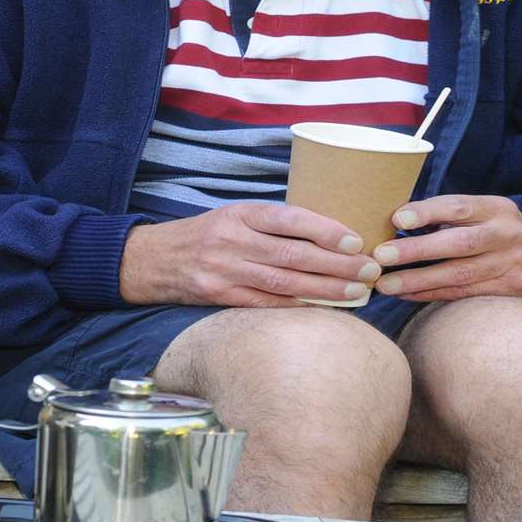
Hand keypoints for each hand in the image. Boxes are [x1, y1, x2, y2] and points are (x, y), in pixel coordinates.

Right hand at [118, 202, 375, 306]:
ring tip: (357, 292)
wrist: (152, 260)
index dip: (324, 230)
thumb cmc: (204, 235)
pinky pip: (266, 304)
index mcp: (239, 213)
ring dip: (325, 289)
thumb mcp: (233, 216)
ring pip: (284, 282)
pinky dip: (297, 306)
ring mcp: (224, 271)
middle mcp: (232, 240)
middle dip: (336, 264)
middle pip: (293, 254)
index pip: (289, 219)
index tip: (355, 240)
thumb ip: (271, 224)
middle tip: (369, 270)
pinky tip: (323, 308)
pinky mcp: (219, 297)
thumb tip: (328, 234)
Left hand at [370, 195, 521, 301]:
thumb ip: (447, 215)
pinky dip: (432, 294)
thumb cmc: (493, 232)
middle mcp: (507, 234)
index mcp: (496, 208)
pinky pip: (464, 294)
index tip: (397, 219)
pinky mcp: (510, 290)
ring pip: (460, 274)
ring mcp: (512, 265)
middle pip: (460, 243)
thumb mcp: (480, 213)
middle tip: (382, 256)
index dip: (428, 212)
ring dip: (418, 280)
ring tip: (386, 284)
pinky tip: (407, 294)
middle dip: (418, 250)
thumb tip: (396, 221)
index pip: (459, 207)